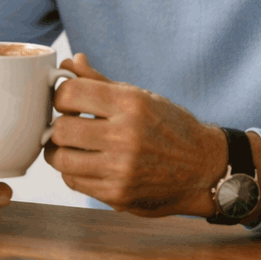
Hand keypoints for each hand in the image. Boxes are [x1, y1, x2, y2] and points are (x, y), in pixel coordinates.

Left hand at [44, 54, 226, 216]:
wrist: (203, 170)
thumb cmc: (170, 127)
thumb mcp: (141, 97)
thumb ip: (99, 81)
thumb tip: (69, 64)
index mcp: (131, 104)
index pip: (70, 94)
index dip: (61, 96)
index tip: (67, 101)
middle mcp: (126, 137)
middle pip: (60, 129)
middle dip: (57, 126)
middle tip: (66, 125)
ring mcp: (122, 170)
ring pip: (60, 160)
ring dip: (59, 151)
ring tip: (71, 146)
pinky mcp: (118, 195)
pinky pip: (74, 181)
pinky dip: (74, 171)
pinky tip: (88, 163)